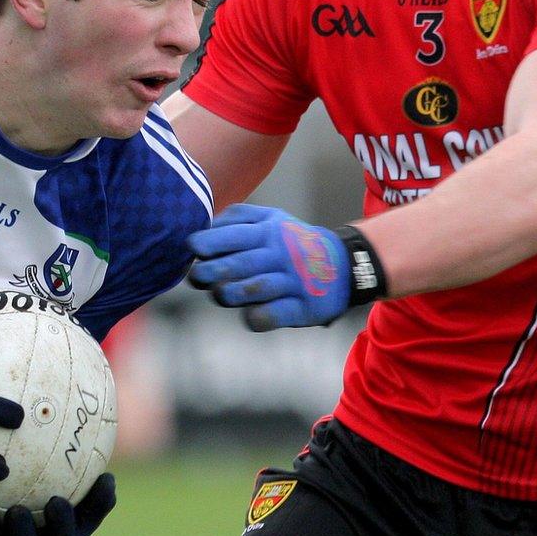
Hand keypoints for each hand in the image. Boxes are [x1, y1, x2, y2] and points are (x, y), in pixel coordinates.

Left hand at [187, 204, 363, 330]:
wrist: (343, 265)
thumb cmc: (292, 242)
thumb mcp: (271, 219)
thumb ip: (237, 218)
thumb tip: (203, 227)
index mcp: (269, 232)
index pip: (235, 235)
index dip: (210, 242)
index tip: (193, 247)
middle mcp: (280, 255)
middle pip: (241, 264)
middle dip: (212, 271)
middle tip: (196, 277)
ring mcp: (292, 282)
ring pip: (256, 289)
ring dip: (231, 293)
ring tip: (219, 294)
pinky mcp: (302, 307)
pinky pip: (275, 315)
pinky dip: (258, 317)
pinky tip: (249, 314)